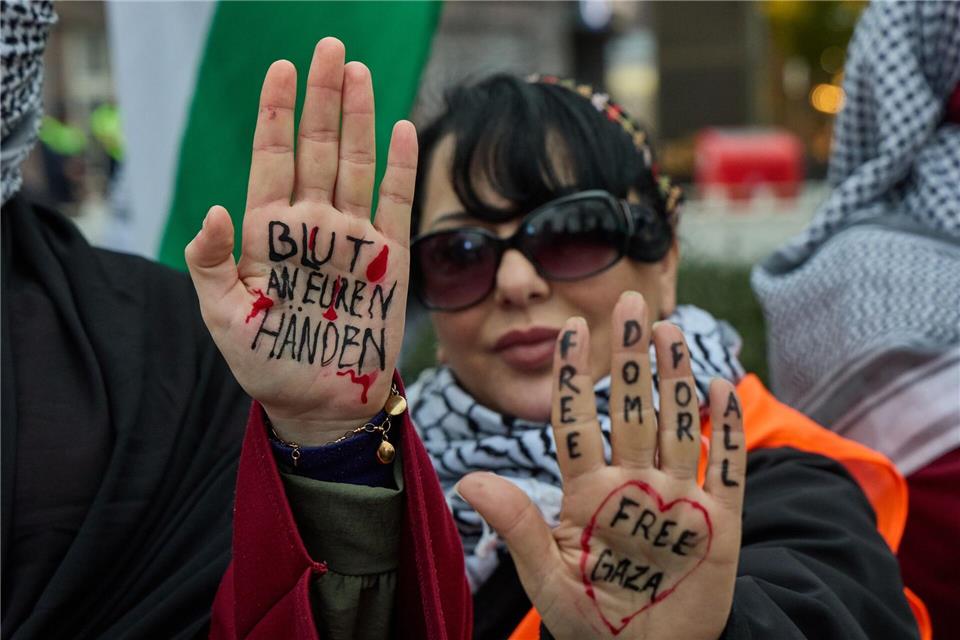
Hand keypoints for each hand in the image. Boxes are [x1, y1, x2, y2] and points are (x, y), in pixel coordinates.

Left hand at [185, 38, 415, 443]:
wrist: (318, 404)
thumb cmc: (264, 363)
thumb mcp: (223, 317)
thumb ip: (213, 262)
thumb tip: (214, 209)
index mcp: (269, 232)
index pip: (273, 158)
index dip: (277, 114)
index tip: (280, 68)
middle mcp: (313, 225)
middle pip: (318, 148)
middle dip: (322, 97)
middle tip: (329, 47)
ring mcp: (353, 239)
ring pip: (357, 164)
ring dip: (358, 118)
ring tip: (358, 72)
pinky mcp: (389, 261)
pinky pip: (396, 204)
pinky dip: (400, 167)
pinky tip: (403, 128)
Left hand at [458, 292, 745, 638]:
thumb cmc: (589, 619)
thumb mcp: (547, 576)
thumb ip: (516, 526)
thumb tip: (468, 481)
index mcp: (589, 493)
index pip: (578, 422)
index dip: (574, 376)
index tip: (568, 330)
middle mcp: (635, 485)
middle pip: (633, 410)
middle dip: (631, 358)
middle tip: (632, 302)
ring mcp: (679, 500)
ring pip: (679, 427)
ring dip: (676, 380)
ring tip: (669, 331)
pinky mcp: (720, 525)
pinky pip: (728, 469)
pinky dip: (728, 431)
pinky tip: (721, 388)